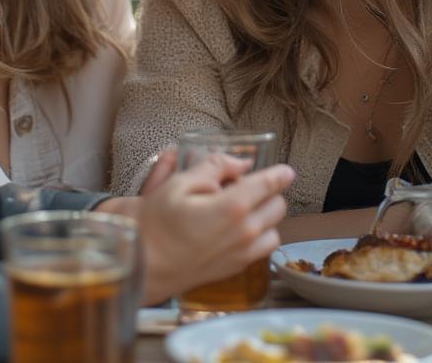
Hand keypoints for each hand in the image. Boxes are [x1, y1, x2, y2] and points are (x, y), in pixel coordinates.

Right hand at [98, 155, 293, 304]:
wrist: (145, 264)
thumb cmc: (157, 222)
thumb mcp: (180, 183)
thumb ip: (214, 167)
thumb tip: (241, 163)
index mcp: (232, 207)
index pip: (268, 185)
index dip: (280, 173)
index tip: (286, 170)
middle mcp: (244, 232)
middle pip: (278, 206)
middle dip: (268, 192)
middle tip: (246, 186)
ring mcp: (243, 254)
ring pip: (275, 229)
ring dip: (265, 216)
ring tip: (243, 209)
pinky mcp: (237, 268)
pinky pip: (263, 248)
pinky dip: (259, 236)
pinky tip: (238, 229)